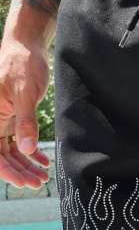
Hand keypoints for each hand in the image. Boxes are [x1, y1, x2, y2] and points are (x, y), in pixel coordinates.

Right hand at [0, 35, 49, 187]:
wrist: (27, 45)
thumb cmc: (22, 63)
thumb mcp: (25, 92)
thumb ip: (26, 121)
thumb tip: (26, 149)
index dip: (7, 171)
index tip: (24, 183)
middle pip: (1, 155)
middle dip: (19, 171)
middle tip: (39, 183)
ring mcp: (2, 119)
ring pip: (10, 150)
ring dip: (26, 164)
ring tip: (43, 176)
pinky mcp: (13, 116)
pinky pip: (18, 140)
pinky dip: (30, 151)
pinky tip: (43, 160)